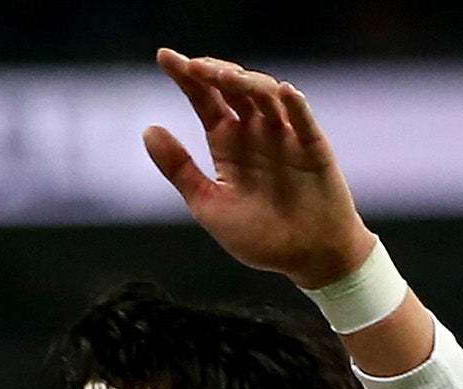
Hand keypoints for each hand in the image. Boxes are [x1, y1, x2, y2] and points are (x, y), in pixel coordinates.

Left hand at [143, 49, 372, 289]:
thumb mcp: (208, 204)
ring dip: (247, 83)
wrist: (306, 257)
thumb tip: (148, 129)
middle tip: (193, 65)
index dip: (186, 77)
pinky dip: (296, 106)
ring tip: (224, 76)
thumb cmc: (258, 234)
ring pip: (267, 97)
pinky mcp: (314, 148)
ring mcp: (286, 136)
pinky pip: (305, 122)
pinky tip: (284, 92)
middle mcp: (255, 131)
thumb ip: (179, 169)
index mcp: (227, 143)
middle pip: (234, 90)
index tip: (164, 56)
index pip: (204, 100)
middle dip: (214, 73)